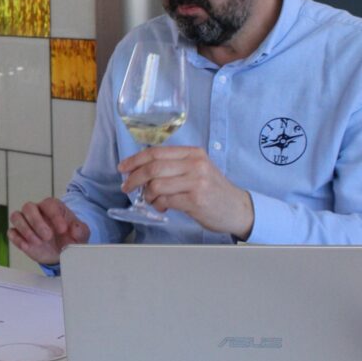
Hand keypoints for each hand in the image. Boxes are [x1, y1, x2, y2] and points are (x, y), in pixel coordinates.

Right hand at [8, 198, 89, 265]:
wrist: (62, 251)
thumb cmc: (70, 237)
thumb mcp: (81, 234)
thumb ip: (80, 229)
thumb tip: (74, 229)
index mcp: (52, 207)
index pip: (49, 204)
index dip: (55, 216)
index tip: (63, 230)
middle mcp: (37, 212)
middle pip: (28, 207)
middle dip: (37, 222)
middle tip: (48, 236)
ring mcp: (26, 222)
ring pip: (16, 216)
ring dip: (26, 230)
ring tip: (38, 242)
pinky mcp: (19, 235)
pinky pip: (11, 232)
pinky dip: (17, 239)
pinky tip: (28, 246)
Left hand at [118, 146, 253, 237]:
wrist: (238, 208)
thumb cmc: (213, 190)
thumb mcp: (197, 169)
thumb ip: (173, 165)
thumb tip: (140, 169)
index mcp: (193, 153)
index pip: (156, 152)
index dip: (135, 160)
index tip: (123, 168)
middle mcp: (195, 164)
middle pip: (153, 167)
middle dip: (134, 178)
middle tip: (126, 187)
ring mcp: (196, 182)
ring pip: (156, 184)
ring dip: (147, 194)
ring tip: (150, 199)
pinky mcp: (196, 200)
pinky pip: (165, 200)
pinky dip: (158, 204)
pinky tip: (162, 206)